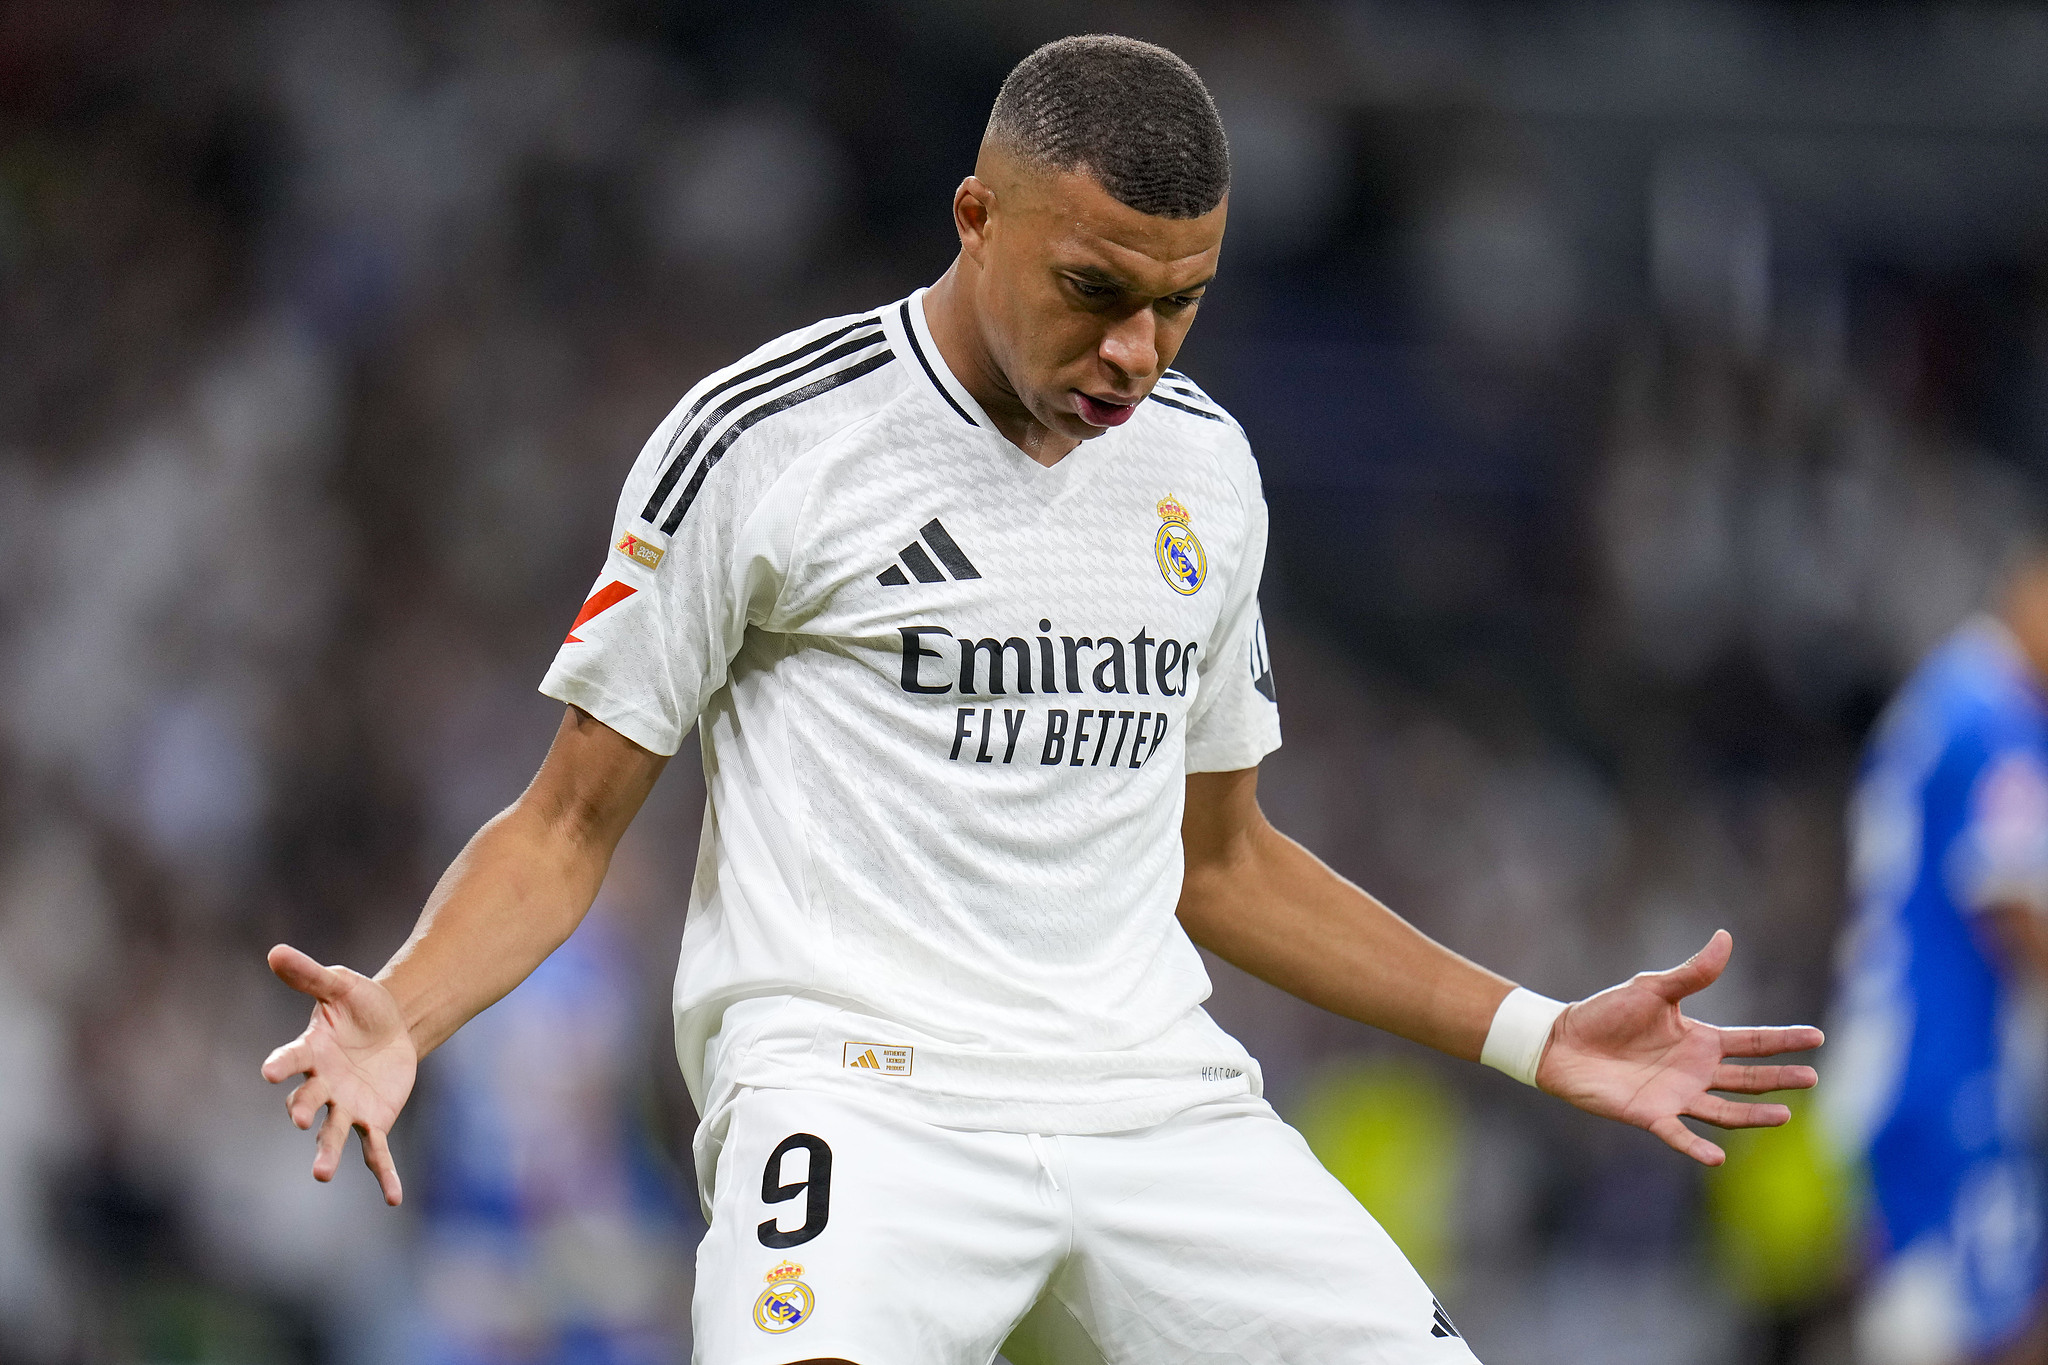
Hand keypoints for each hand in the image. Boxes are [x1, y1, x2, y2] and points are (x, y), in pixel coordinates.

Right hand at [259, 944, 416, 1204]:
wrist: (392, 1025)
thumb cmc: (359, 1004)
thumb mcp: (339, 985)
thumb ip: (309, 975)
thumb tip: (275, 951)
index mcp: (311, 1051)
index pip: (292, 1059)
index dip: (282, 1065)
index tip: (269, 1071)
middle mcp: (322, 1085)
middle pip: (308, 1101)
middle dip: (302, 1110)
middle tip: (298, 1120)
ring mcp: (346, 1106)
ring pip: (333, 1133)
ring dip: (326, 1153)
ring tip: (319, 1175)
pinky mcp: (373, 1120)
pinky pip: (376, 1151)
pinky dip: (384, 1174)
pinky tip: (393, 1198)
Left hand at [1535, 930, 1821, 1165]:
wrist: (1562, 1041)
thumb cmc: (1605, 1013)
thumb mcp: (1652, 989)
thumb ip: (1692, 973)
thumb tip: (1725, 937)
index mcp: (1699, 1040)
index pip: (1751, 1041)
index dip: (1783, 1040)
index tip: (1817, 1037)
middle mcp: (1694, 1071)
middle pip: (1748, 1079)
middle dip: (1780, 1079)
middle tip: (1813, 1078)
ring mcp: (1676, 1096)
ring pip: (1725, 1111)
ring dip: (1754, 1115)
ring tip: (1785, 1116)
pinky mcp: (1650, 1115)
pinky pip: (1678, 1135)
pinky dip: (1697, 1149)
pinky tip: (1717, 1157)